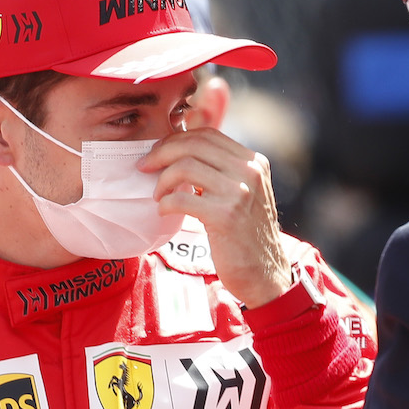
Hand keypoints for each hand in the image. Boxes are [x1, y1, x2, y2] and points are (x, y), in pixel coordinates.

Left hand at [140, 128, 291, 307]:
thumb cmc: (245, 234)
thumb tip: (179, 150)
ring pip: (185, 167)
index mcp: (254, 162)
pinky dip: (165, 203)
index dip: (176, 139)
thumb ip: (222, 171)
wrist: (264, 272)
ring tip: (158, 195)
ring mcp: (239, 192)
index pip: (207, 135)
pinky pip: (182, 198)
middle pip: (194, 145)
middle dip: (161, 153)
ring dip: (162, 180)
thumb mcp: (243, 193)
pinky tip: (164, 211)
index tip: (157, 153)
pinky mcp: (225, 215)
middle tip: (144, 167)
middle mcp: (250, 172)